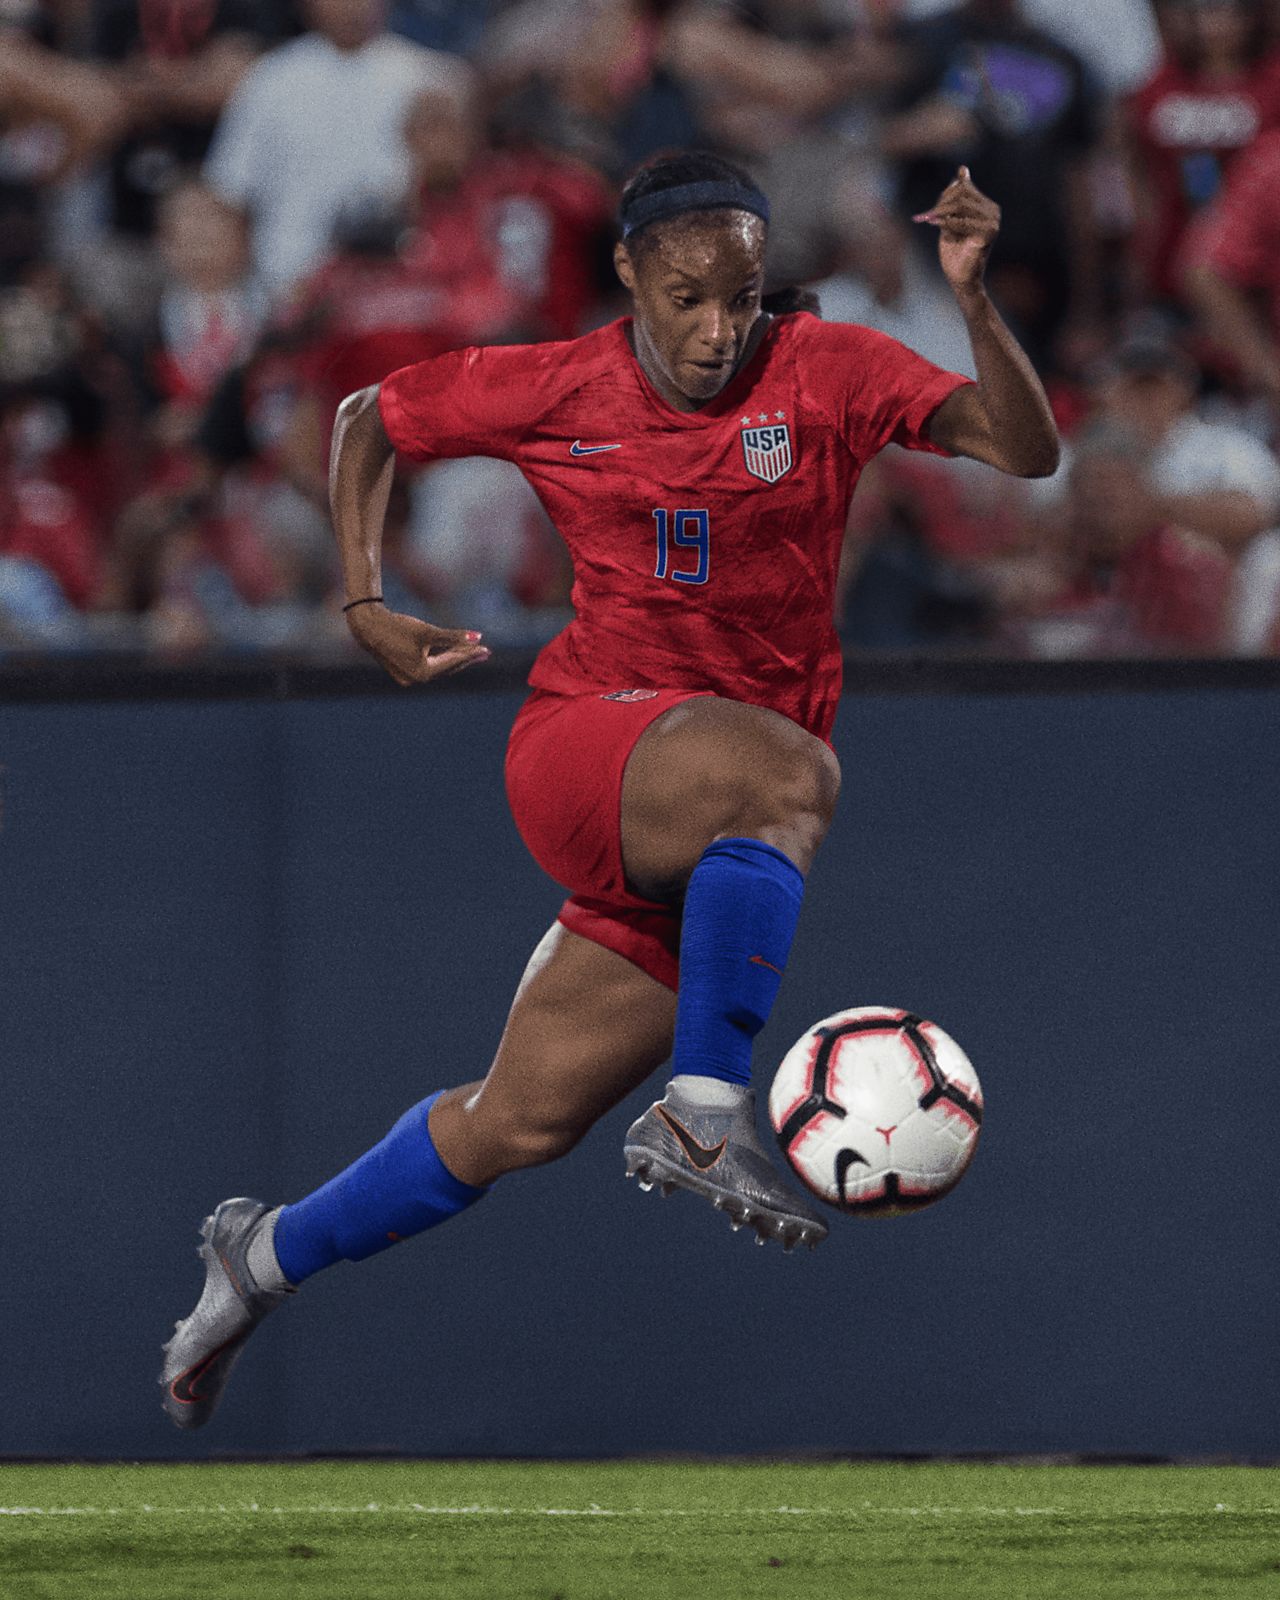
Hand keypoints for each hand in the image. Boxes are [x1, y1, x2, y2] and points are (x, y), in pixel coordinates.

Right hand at [346, 603, 489, 685]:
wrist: (367, 626)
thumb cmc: (397, 627)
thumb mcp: (427, 631)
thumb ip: (453, 636)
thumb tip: (479, 637)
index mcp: (422, 674)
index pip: (453, 662)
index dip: (470, 654)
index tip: (486, 649)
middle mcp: (415, 680)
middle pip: (447, 668)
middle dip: (465, 658)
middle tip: (484, 652)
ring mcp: (408, 678)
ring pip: (438, 668)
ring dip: (454, 659)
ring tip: (472, 652)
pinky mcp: (403, 671)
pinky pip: (428, 666)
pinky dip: (440, 658)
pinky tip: (452, 652)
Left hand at [914, 166, 999, 296]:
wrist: (960, 278)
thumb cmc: (954, 251)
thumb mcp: (950, 218)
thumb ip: (954, 197)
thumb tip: (963, 169)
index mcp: (986, 205)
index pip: (963, 186)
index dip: (944, 195)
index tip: (930, 212)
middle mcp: (993, 211)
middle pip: (962, 192)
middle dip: (940, 203)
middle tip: (926, 217)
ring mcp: (993, 221)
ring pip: (961, 203)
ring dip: (941, 212)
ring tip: (929, 222)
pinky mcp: (988, 233)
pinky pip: (962, 220)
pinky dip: (947, 223)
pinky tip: (937, 227)